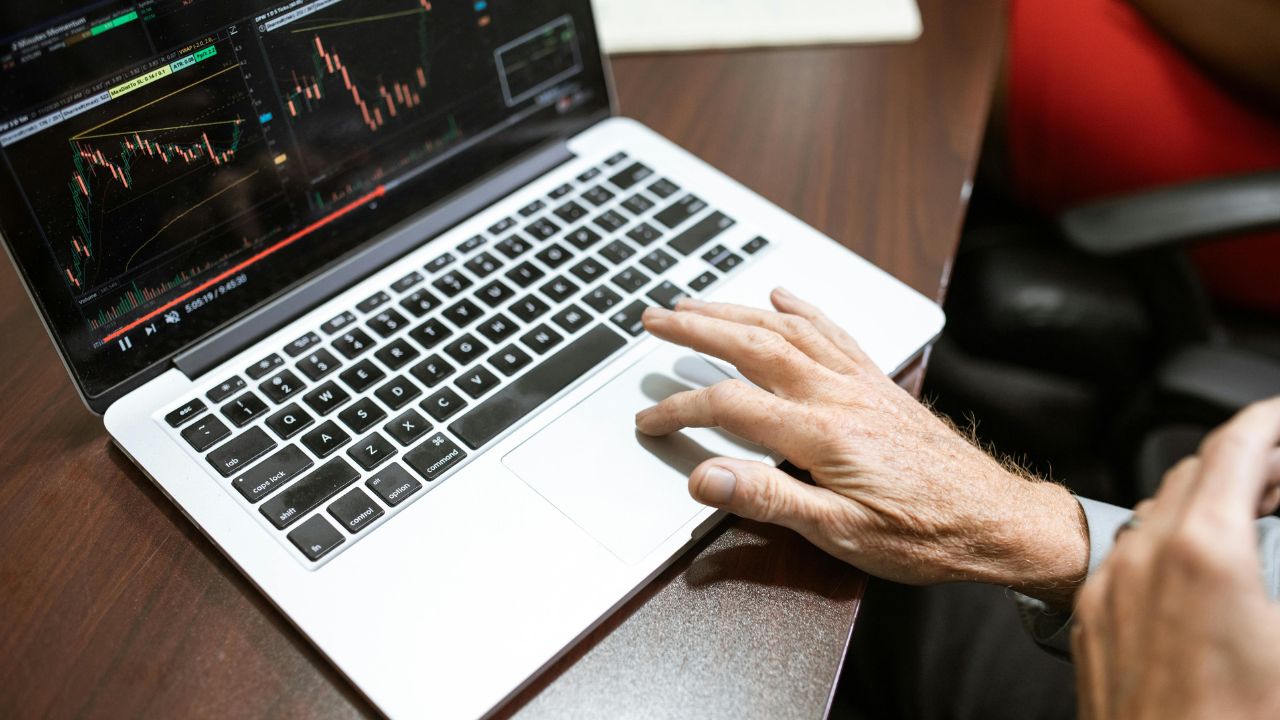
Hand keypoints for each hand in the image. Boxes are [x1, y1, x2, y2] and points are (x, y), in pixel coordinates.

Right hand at [635, 288, 1088, 603]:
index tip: (648, 420)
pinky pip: (834, 332)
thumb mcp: (839, 532)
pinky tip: (783, 297)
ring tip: (696, 302)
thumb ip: (769, 498)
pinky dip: (803, 309)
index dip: (679, 408)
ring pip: (788, 330)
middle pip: (752, 345)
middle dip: (696, 328)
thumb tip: (704, 477)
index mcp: (821, 431)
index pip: (729, 404)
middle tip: (654, 319)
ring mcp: (860, 383)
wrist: (996, 520)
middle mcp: (838, 394)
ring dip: (736, 311)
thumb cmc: (922, 534)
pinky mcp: (879, 384)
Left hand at [1073, 399, 1279, 719]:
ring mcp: (1110, 589)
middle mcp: (1142, 557)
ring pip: (1156, 512)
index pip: (1234, 448)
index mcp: (1203, 551)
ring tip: (1254, 517)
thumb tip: (1279, 551)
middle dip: (1243, 460)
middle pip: (1192, 473)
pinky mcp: (1094, 622)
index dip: (1268, 423)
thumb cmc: (1241, 719)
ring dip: (1204, 500)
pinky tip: (1203, 569)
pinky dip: (1170, 541)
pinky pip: (1129, 556)